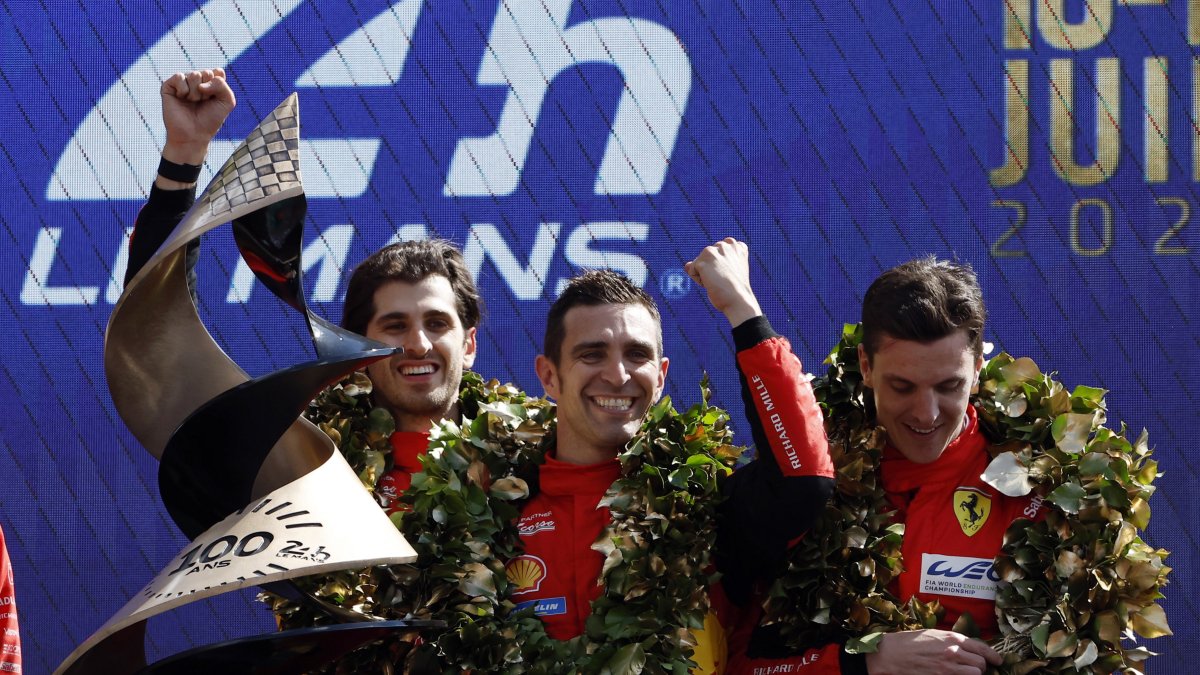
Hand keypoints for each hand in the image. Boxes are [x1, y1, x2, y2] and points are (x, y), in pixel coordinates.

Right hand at [158, 68, 235, 183]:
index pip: (217, 71)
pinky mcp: (169, 86)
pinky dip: (183, 90)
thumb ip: (222, 84)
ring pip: (194, 75)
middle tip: (202, 103)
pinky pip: (179, 77)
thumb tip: (200, 82)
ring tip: (192, 102)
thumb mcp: (227, 101)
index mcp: (210, 82)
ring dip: (196, 93)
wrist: (193, 135)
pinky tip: (182, 98)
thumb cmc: (210, 119)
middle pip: (206, 72)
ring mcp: (182, 83)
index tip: (215, 99)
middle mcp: (196, 81)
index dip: (218, 86)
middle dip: (208, 91)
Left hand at [684, 237, 761, 327]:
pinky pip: (691, 270)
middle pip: (706, 257)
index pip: (718, 251)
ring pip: (697, 263)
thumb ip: (712, 262)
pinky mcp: (704, 259)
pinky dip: (698, 280)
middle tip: (724, 280)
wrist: (738, 300)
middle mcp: (726, 245)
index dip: (720, 266)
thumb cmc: (734, 291)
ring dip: (704, 274)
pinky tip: (711, 283)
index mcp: (737, 246)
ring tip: (717, 281)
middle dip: (710, 269)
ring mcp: (714, 251)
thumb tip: (686, 265)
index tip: (730, 275)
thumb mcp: (727, 271)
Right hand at [865, 630, 1001, 674]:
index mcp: (952, 638)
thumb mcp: (933, 634)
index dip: (993, 656)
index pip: (982, 647)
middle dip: (981, 666)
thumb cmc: (909, 642)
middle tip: (975, 667)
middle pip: (980, 663)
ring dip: (973, 673)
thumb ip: (951, 640)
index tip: (997, 661)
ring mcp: (948, 668)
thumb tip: (966, 646)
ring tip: (965, 672)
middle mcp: (953, 652)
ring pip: (975, 673)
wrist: (891, 654)